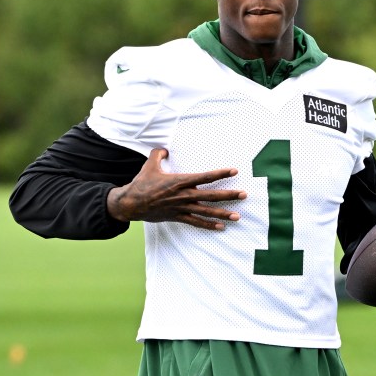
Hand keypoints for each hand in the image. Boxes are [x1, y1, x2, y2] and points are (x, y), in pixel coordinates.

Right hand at [107, 148, 243, 229]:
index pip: (204, 176)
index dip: (220, 173)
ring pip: (207, 211)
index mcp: (179, 180)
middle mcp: (184, 195)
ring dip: (223, 213)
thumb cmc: (142, 183)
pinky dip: (209, 225)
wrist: (131, 204)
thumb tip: (163, 149)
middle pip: (211, 195)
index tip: (234, 171)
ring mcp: (182, 207)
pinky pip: (196, 222)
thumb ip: (158, 154)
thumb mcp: (150, 165)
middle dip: (229, 195)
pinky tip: (221, 227)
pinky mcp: (178, 217)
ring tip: (238, 216)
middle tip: (244, 195)